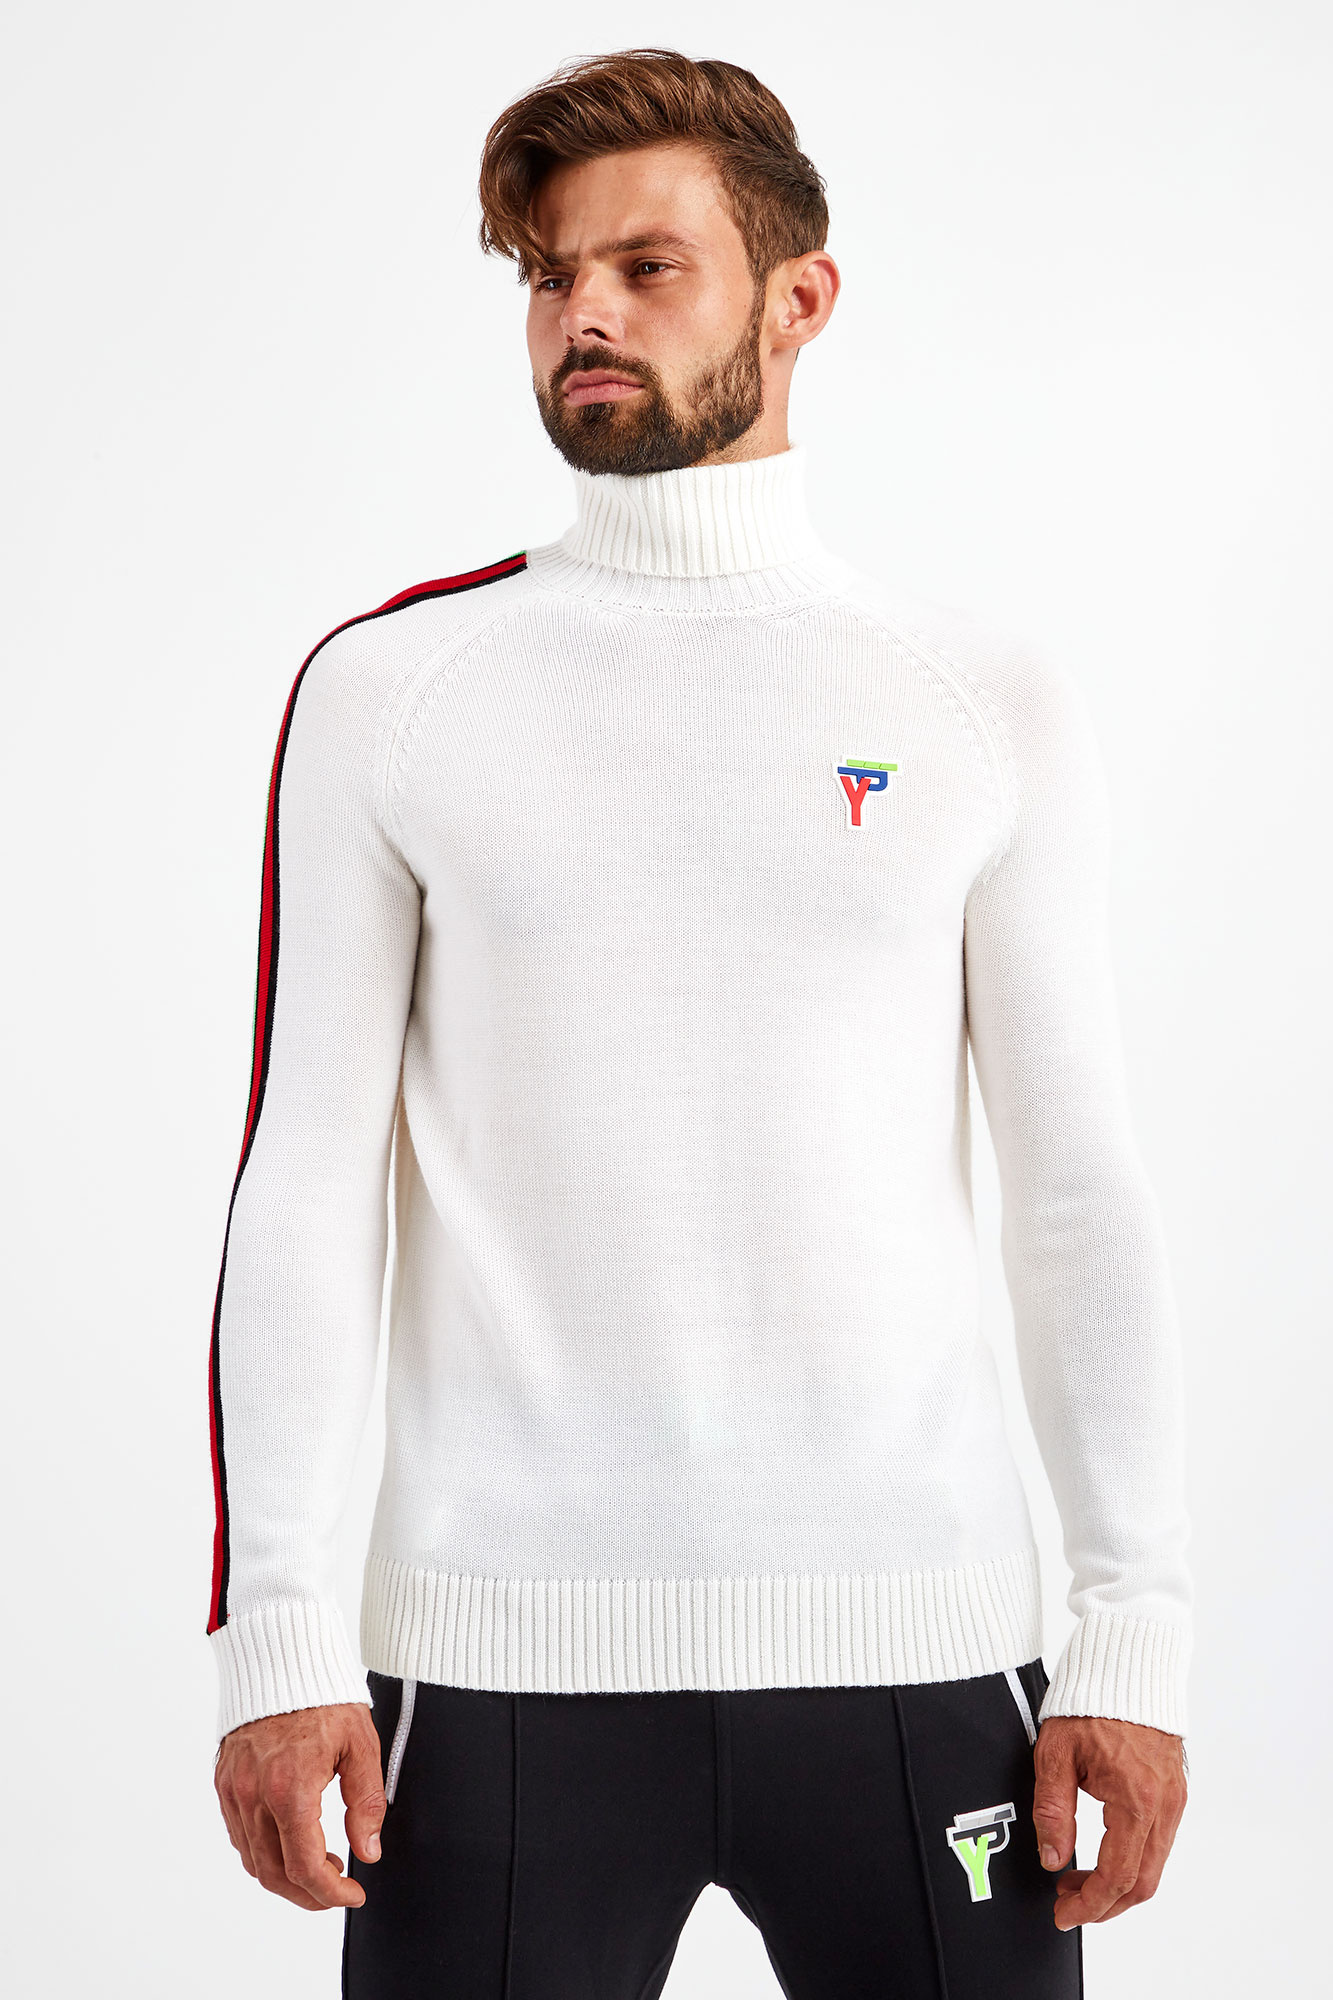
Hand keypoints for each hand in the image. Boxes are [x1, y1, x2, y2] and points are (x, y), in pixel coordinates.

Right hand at [214, 1701, 385, 1910]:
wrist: (280, 1658)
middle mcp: (254, 1795)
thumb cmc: (323, 1696)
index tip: (354, 1893)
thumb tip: (369, 1850)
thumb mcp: (361, 1745)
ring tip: (321, 1863)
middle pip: (274, 1874)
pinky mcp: (225, 1783)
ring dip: (286, 1876)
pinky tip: (292, 1840)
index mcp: (290, 1788)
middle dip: (309, 1894)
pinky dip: (264, 1853)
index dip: (331, 1893)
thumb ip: (366, 1803)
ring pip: (253, 1861)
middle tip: (338, 1887)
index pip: (305, 1867)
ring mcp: (234, 1791)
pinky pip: (240, 1836)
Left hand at [1032, 1714, 1186, 1927]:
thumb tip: (1052, 1859)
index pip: (1117, 1875)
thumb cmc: (1090, 1701)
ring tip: (1074, 1878)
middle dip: (1104, 1904)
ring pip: (1152, 1866)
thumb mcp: (1056, 1754)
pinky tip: (1099, 1853)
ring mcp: (1174, 1799)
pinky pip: (1158, 1843)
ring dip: (1116, 1883)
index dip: (1090, 1905)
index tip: (1064, 1915)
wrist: (1127, 1663)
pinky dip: (1130, 1860)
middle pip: (1142, 1882)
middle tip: (1067, 1904)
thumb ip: (1053, 1810)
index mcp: (1137, 1799)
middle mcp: (1164, 1805)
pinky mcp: (1173, 1791)